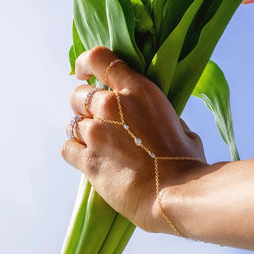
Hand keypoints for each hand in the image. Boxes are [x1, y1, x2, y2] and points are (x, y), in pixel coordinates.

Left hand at [62, 46, 206, 232]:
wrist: (177, 194)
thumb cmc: (186, 161)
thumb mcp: (178, 125)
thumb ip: (157, 116)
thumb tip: (151, 121)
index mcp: (137, 90)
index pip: (98, 59)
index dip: (85, 63)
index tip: (85, 73)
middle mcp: (111, 105)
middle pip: (79, 95)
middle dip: (85, 106)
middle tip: (99, 121)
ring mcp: (97, 133)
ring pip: (72, 123)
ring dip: (83, 132)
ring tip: (98, 145)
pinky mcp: (87, 160)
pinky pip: (67, 148)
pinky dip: (75, 151)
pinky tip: (89, 159)